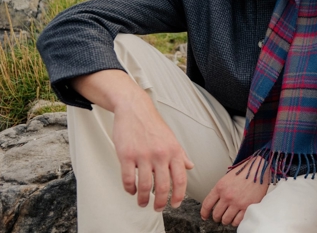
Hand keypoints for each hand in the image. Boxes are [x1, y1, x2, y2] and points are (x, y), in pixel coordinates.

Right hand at [73, 70, 194, 211]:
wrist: (134, 108)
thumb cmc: (153, 124)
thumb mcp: (171, 139)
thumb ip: (180, 154)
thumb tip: (190, 166)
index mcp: (174, 151)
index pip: (180, 179)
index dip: (179, 195)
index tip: (175, 204)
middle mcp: (161, 154)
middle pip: (163, 186)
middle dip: (161, 203)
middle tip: (158, 208)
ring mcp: (143, 155)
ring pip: (145, 186)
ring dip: (143, 199)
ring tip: (142, 203)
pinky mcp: (126, 155)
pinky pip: (128, 179)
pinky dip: (130, 189)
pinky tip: (131, 190)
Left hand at [200, 161, 269, 225]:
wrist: (258, 169)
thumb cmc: (243, 172)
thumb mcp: (226, 178)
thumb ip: (219, 190)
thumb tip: (214, 202)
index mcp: (220, 187)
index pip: (207, 204)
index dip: (204, 213)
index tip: (205, 216)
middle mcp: (227, 196)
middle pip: (216, 214)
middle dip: (216, 218)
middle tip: (219, 217)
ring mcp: (237, 202)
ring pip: (226, 219)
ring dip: (226, 220)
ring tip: (228, 218)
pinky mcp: (247, 207)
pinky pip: (237, 221)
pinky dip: (235, 222)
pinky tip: (236, 218)